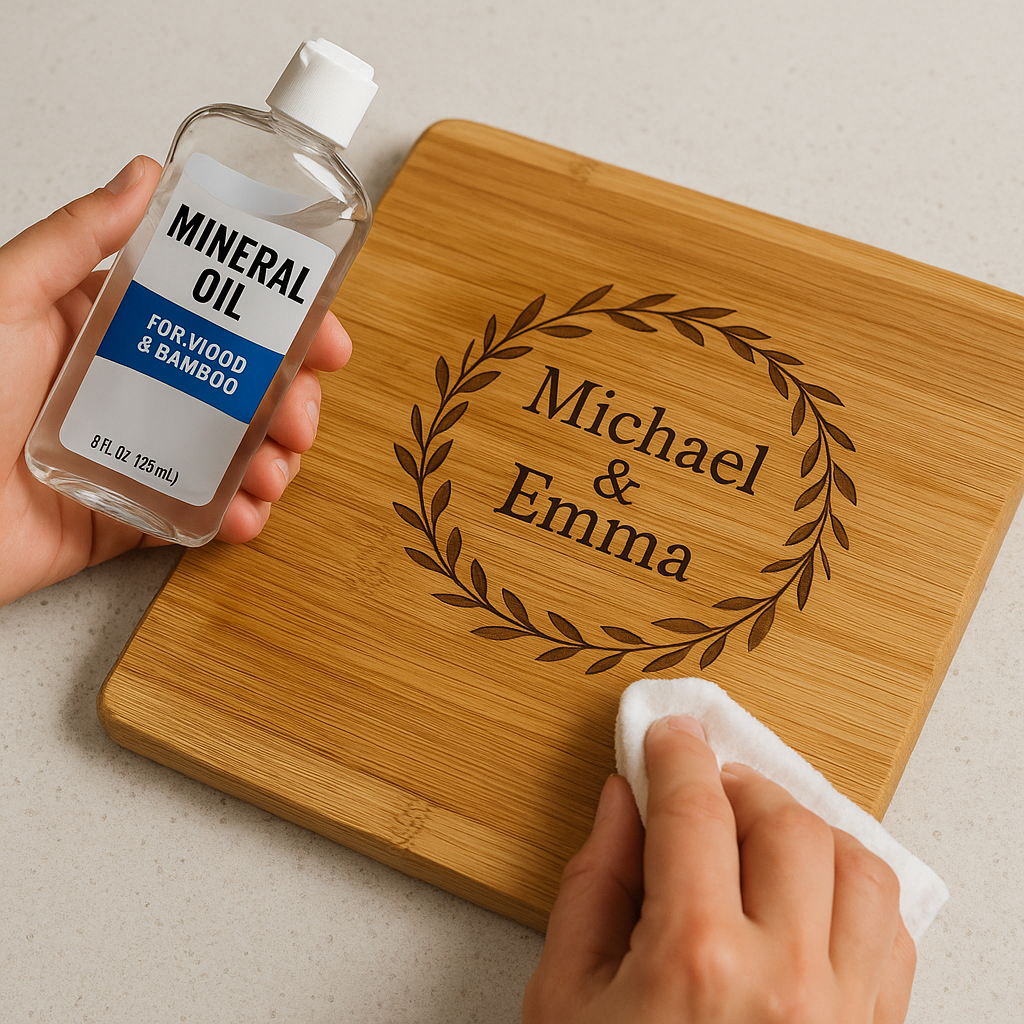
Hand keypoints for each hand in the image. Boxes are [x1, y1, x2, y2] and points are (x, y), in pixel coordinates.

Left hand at [0, 156, 350, 606]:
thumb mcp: (9, 296)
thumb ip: (78, 237)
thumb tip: (142, 176)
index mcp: (111, 333)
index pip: (215, 319)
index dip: (277, 326)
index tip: (320, 335)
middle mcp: (134, 391)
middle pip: (240, 389)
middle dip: (289, 401)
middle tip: (298, 411)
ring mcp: (139, 455)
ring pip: (235, 452)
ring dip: (274, 459)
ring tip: (273, 466)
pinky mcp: (134, 514)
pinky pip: (203, 513)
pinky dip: (240, 515)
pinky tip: (247, 510)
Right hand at [523, 715, 916, 1023]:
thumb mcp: (566, 996)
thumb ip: (593, 882)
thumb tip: (624, 800)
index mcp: (695, 961)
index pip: (695, 809)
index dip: (677, 755)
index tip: (667, 735)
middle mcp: (785, 980)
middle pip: (784, 821)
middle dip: (737, 785)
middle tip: (701, 791)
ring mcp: (845, 1013)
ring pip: (855, 863)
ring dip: (802, 828)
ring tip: (757, 836)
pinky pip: (888, 929)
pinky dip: (850, 887)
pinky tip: (806, 893)